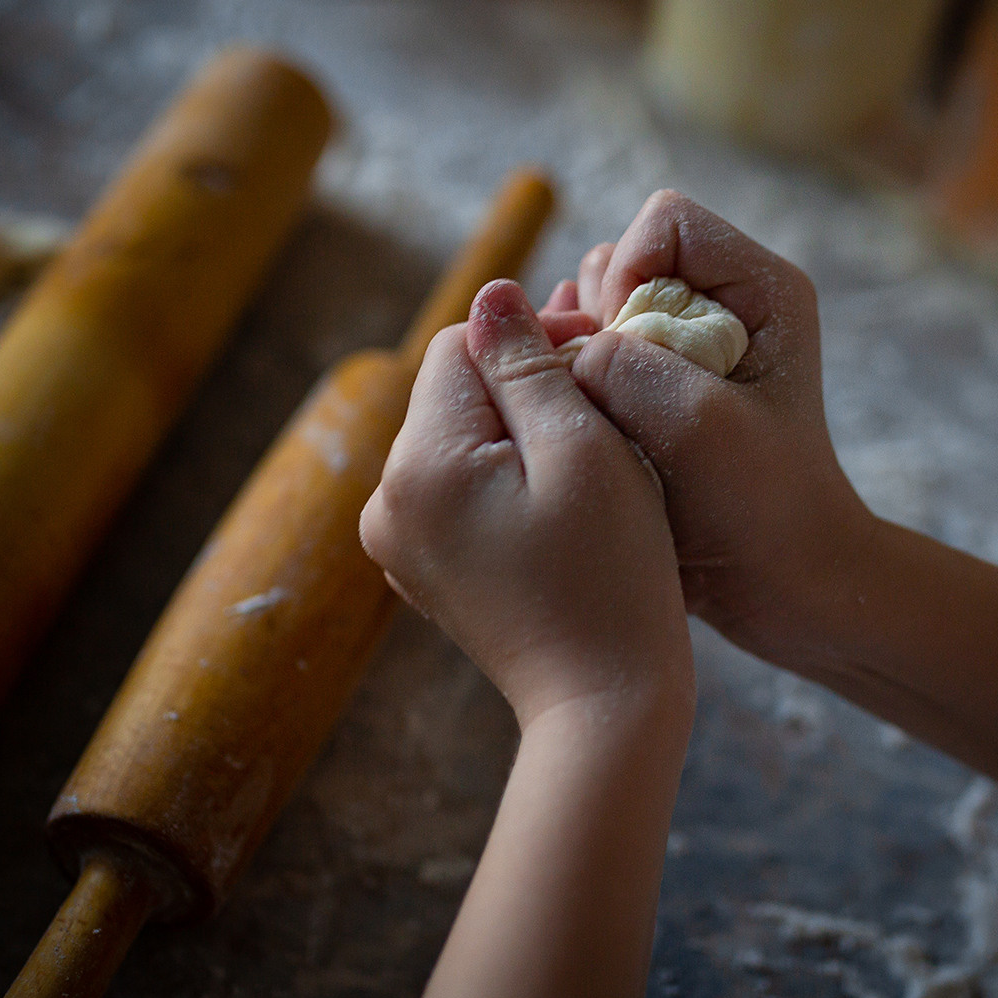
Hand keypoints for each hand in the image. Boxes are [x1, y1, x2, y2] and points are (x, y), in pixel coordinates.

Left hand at [361, 279, 691, 725]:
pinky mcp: (425, 567)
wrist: (604, 703)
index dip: (535, 340)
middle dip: (525, 387)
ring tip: (590, 465)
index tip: (601, 367)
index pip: (463, 344)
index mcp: (417, 464)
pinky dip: (507, 482)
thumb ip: (527, 363)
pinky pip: (461, 489)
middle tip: (606, 415)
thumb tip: (491, 295)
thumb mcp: (581, 450)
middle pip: (456, 390)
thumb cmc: (610, 574)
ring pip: (461, 438)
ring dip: (521, 434)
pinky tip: (560, 510)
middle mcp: (386, 500)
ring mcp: (399, 540)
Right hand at [557, 190, 873, 668]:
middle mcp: (727, 305)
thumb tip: (551, 333)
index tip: (628, 354)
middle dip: (598, 322)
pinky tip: (592, 433)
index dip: (630, 275)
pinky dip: (579, 389)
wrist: (785, 588)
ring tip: (607, 422)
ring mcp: (691, 347)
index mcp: (763, 289)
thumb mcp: (697, 429)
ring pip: (597, 312)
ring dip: (583, 360)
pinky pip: (592, 359)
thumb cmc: (763, 510)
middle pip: (622, 263)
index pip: (665, 222)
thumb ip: (625, 364)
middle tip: (615, 397)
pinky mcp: (661, 389)